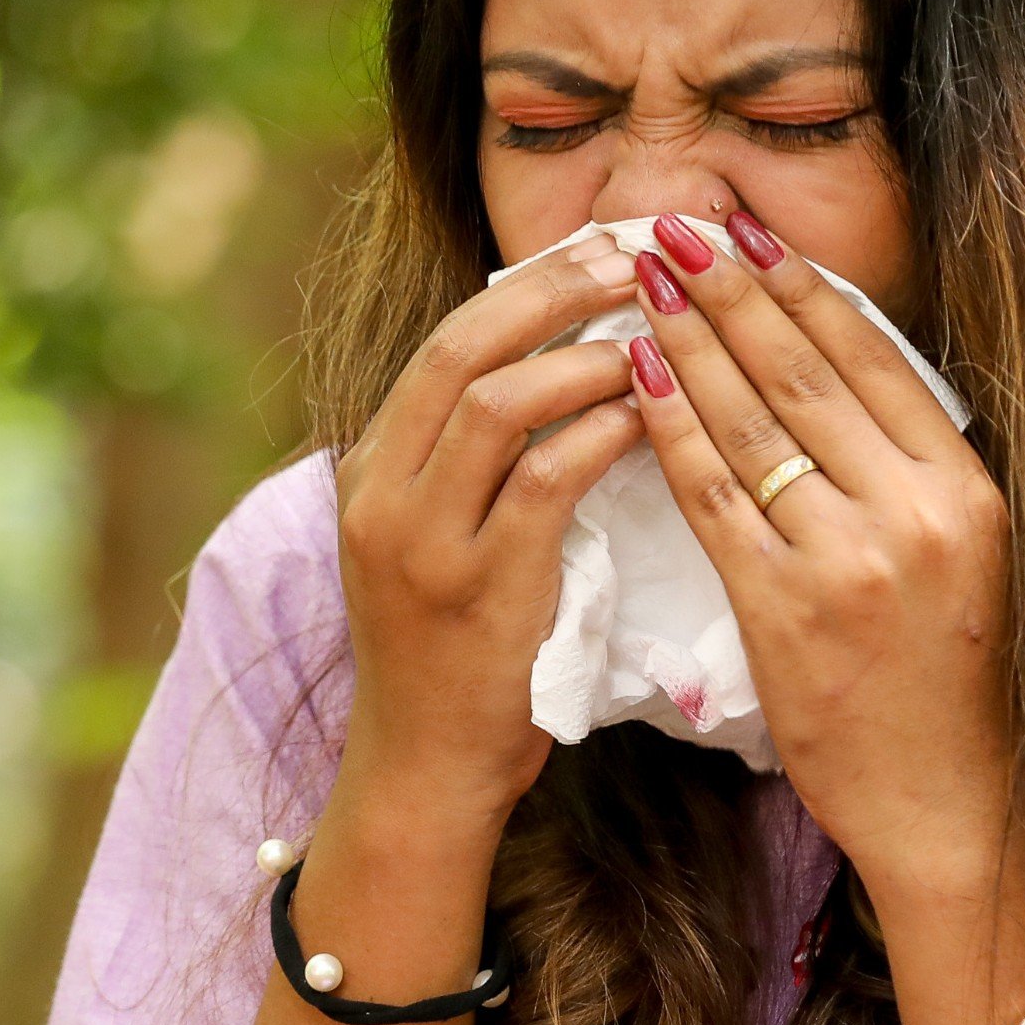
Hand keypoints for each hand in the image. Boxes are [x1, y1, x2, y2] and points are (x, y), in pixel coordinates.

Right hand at [333, 236, 648, 823]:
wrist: (423, 773)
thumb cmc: (453, 659)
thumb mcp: (435, 544)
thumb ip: (471, 465)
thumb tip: (561, 370)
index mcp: (370, 470)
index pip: (444, 342)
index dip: (528, 286)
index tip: (599, 251)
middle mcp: (380, 493)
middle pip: (461, 347)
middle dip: (554, 290)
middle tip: (634, 260)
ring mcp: (420, 541)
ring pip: (497, 403)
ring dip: (585, 359)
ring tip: (655, 339)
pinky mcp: (475, 589)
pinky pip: (543, 480)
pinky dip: (600, 435)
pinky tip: (652, 419)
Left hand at [617, 210, 1015, 913]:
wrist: (957, 810)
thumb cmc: (958, 687)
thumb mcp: (970, 559)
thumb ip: (913, 473)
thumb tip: (843, 373)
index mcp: (968, 491)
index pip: (874, 361)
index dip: (803, 289)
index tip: (751, 234)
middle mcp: (915, 515)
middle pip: (804, 375)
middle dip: (731, 291)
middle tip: (674, 226)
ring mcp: (849, 563)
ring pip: (752, 425)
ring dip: (689, 341)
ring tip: (640, 282)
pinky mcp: (786, 612)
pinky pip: (714, 499)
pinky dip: (670, 430)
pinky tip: (637, 378)